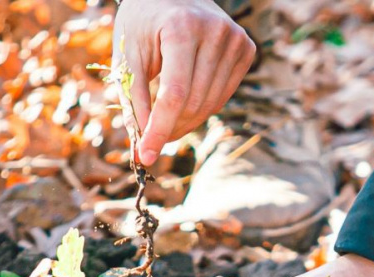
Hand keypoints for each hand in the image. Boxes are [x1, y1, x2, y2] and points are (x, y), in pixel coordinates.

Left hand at [113, 0, 255, 165]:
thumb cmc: (144, 22)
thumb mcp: (128, 54)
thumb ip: (134, 98)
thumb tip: (143, 144)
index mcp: (182, 28)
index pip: (174, 94)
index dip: (159, 130)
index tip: (146, 156)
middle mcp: (216, 32)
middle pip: (194, 103)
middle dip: (169, 129)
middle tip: (149, 142)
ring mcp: (236, 40)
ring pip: (210, 105)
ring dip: (184, 122)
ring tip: (164, 120)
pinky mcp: (246, 50)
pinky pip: (222, 96)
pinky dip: (201, 108)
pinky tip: (185, 101)